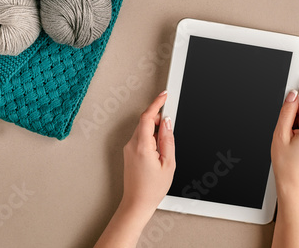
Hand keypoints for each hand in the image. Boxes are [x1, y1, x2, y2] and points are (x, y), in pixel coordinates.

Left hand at [94, 92, 175, 247]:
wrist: (137, 203)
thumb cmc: (152, 188)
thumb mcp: (169, 163)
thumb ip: (168, 140)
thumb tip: (167, 122)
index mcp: (142, 146)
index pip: (148, 117)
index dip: (156, 103)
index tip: (164, 95)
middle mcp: (132, 145)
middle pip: (145, 122)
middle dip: (158, 121)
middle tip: (170, 131)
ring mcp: (129, 148)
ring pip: (143, 130)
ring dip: (155, 132)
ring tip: (163, 151)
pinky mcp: (129, 153)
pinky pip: (140, 138)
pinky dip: (150, 138)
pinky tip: (157, 153)